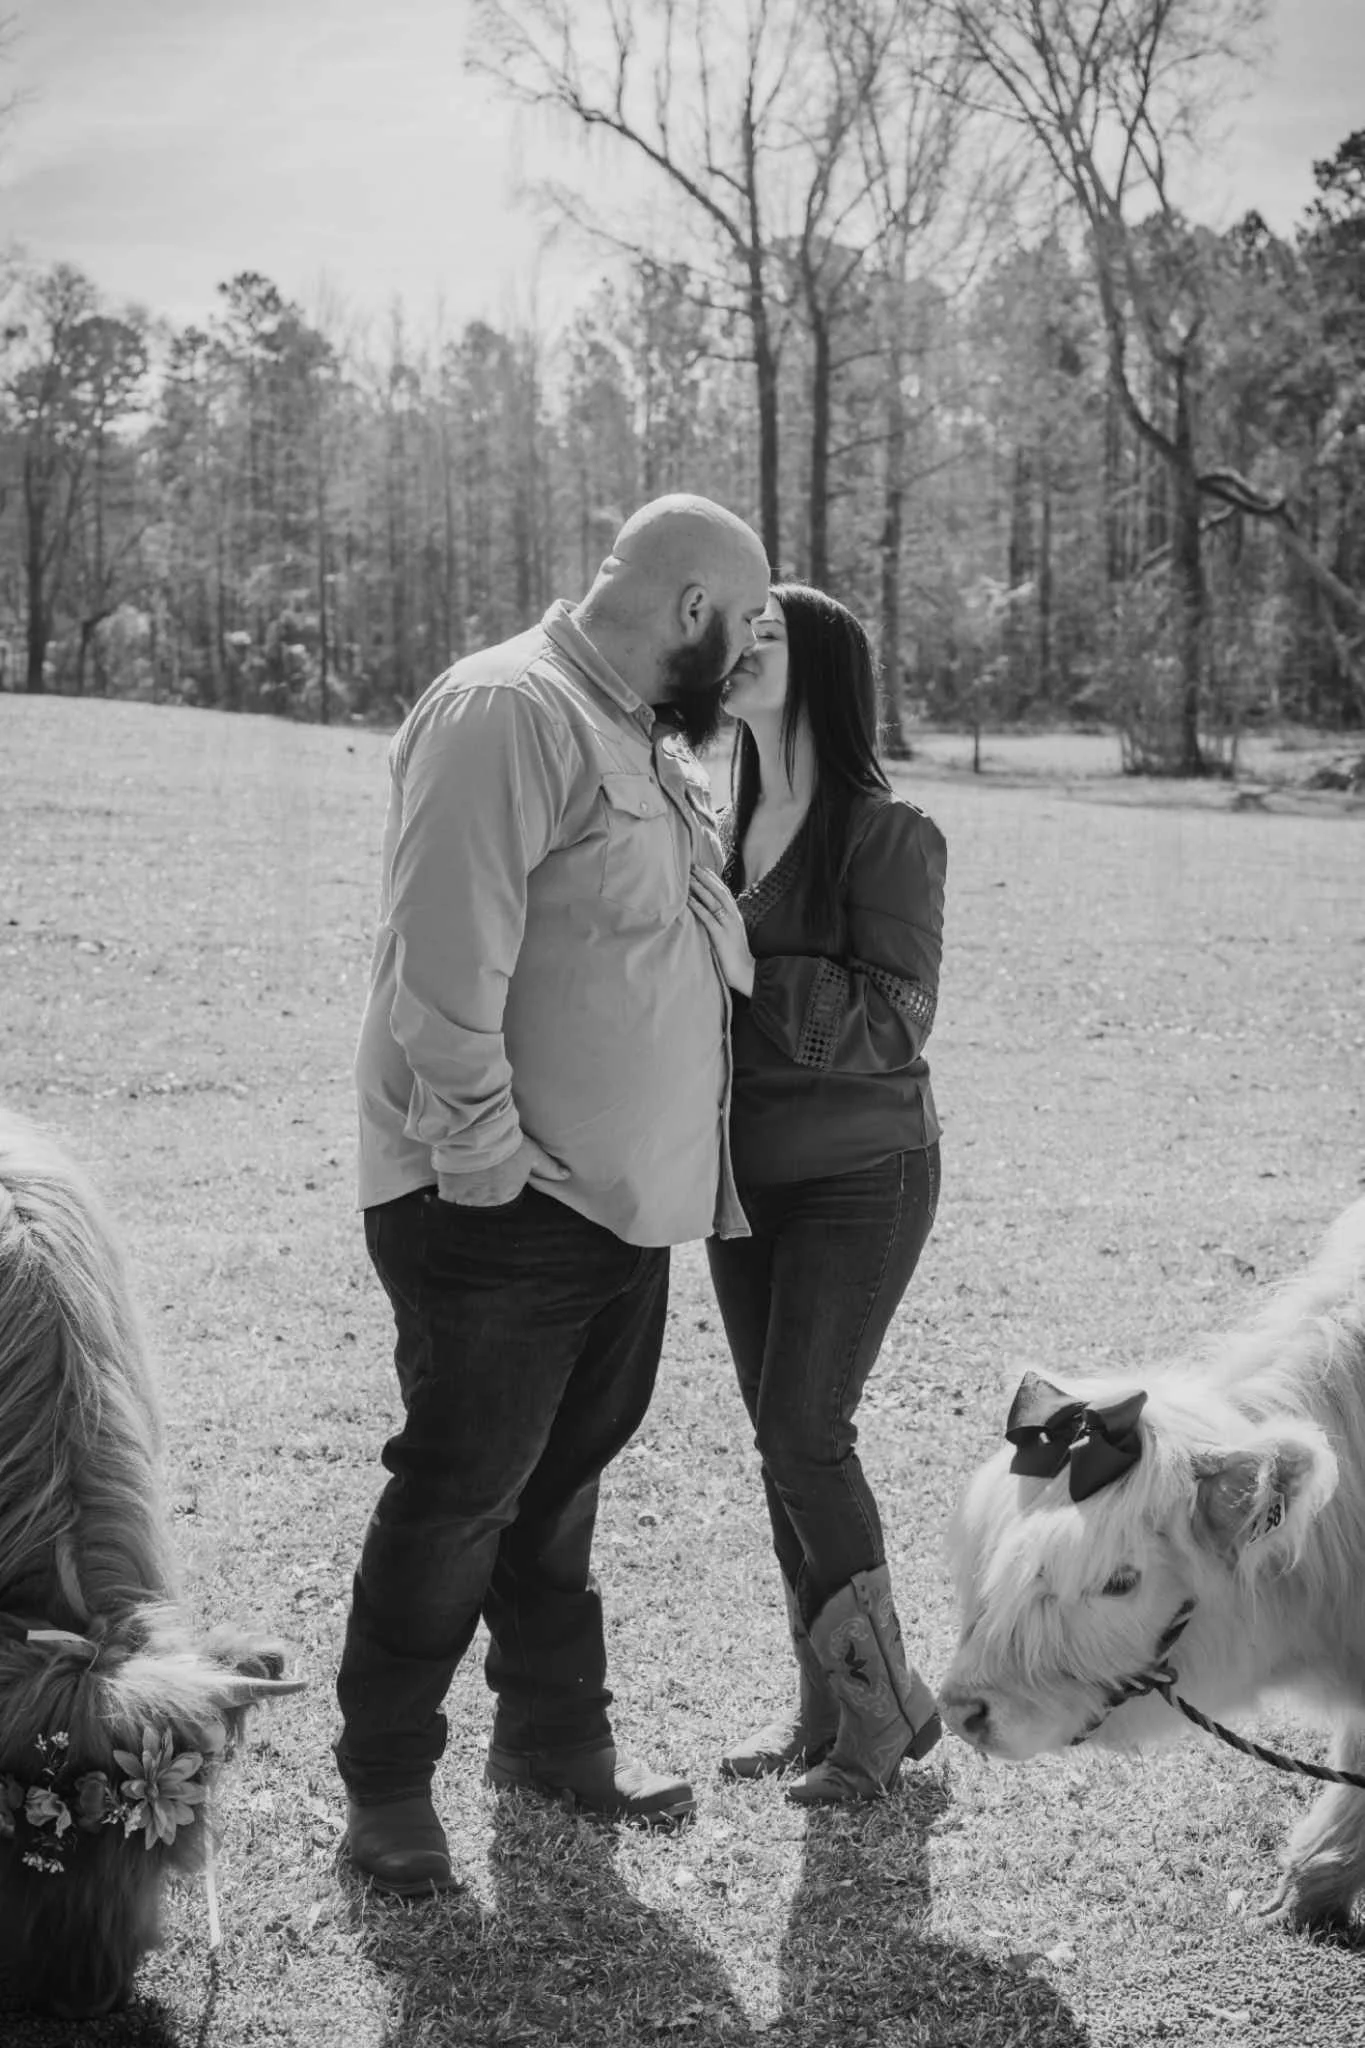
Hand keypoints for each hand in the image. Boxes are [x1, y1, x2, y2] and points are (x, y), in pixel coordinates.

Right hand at [437, 1135, 568, 1207]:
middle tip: (479, 1186)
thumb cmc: (507, 1141)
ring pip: (466, 1207)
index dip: (499, 1196)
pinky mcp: (449, 1192)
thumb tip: (566, 1175)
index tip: (494, 1188)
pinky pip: (448, 1202)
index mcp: (508, 1196)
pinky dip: (449, 1197)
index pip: (503, 1206)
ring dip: (465, 1199)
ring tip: (465, 1185)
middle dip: (482, 1200)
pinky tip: (450, 1188)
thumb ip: (548, 1167)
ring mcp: (467, 1199)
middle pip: (484, 1208)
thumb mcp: (531, 1153)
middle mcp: (488, 1202)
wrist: (479, 1129)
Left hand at [688, 863, 754, 994]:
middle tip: (692, 865)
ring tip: (688, 877)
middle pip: (719, 891)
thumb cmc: (735, 957)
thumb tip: (708, 914)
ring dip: (700, 887)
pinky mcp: (722, 936)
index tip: (702, 868)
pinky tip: (689, 899)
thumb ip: (721, 924)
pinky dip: (698, 907)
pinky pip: (708, 918)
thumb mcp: (729, 936)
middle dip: (705, 877)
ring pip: (714, 901)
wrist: (746, 973)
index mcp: (736, 916)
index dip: (713, 879)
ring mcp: (729, 926)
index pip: (724, 892)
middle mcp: (734, 917)